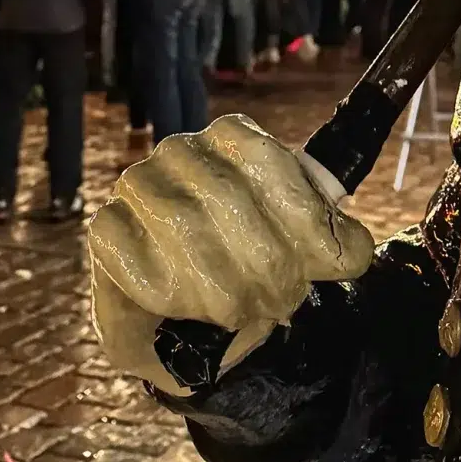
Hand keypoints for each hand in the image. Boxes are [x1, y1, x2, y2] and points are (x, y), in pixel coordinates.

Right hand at [87, 113, 373, 393]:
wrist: (189, 323)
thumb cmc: (249, 273)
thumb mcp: (303, 252)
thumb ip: (334, 243)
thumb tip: (353, 249)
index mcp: (235, 138)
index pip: (271, 162)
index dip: (301, 219)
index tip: (318, 266)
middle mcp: (184, 149)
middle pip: (229, 199)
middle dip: (263, 263)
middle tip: (280, 303)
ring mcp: (139, 184)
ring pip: (182, 225)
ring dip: (218, 283)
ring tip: (240, 312)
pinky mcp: (107, 226)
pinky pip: (134, 254)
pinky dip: (167, 291)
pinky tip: (186, 308)